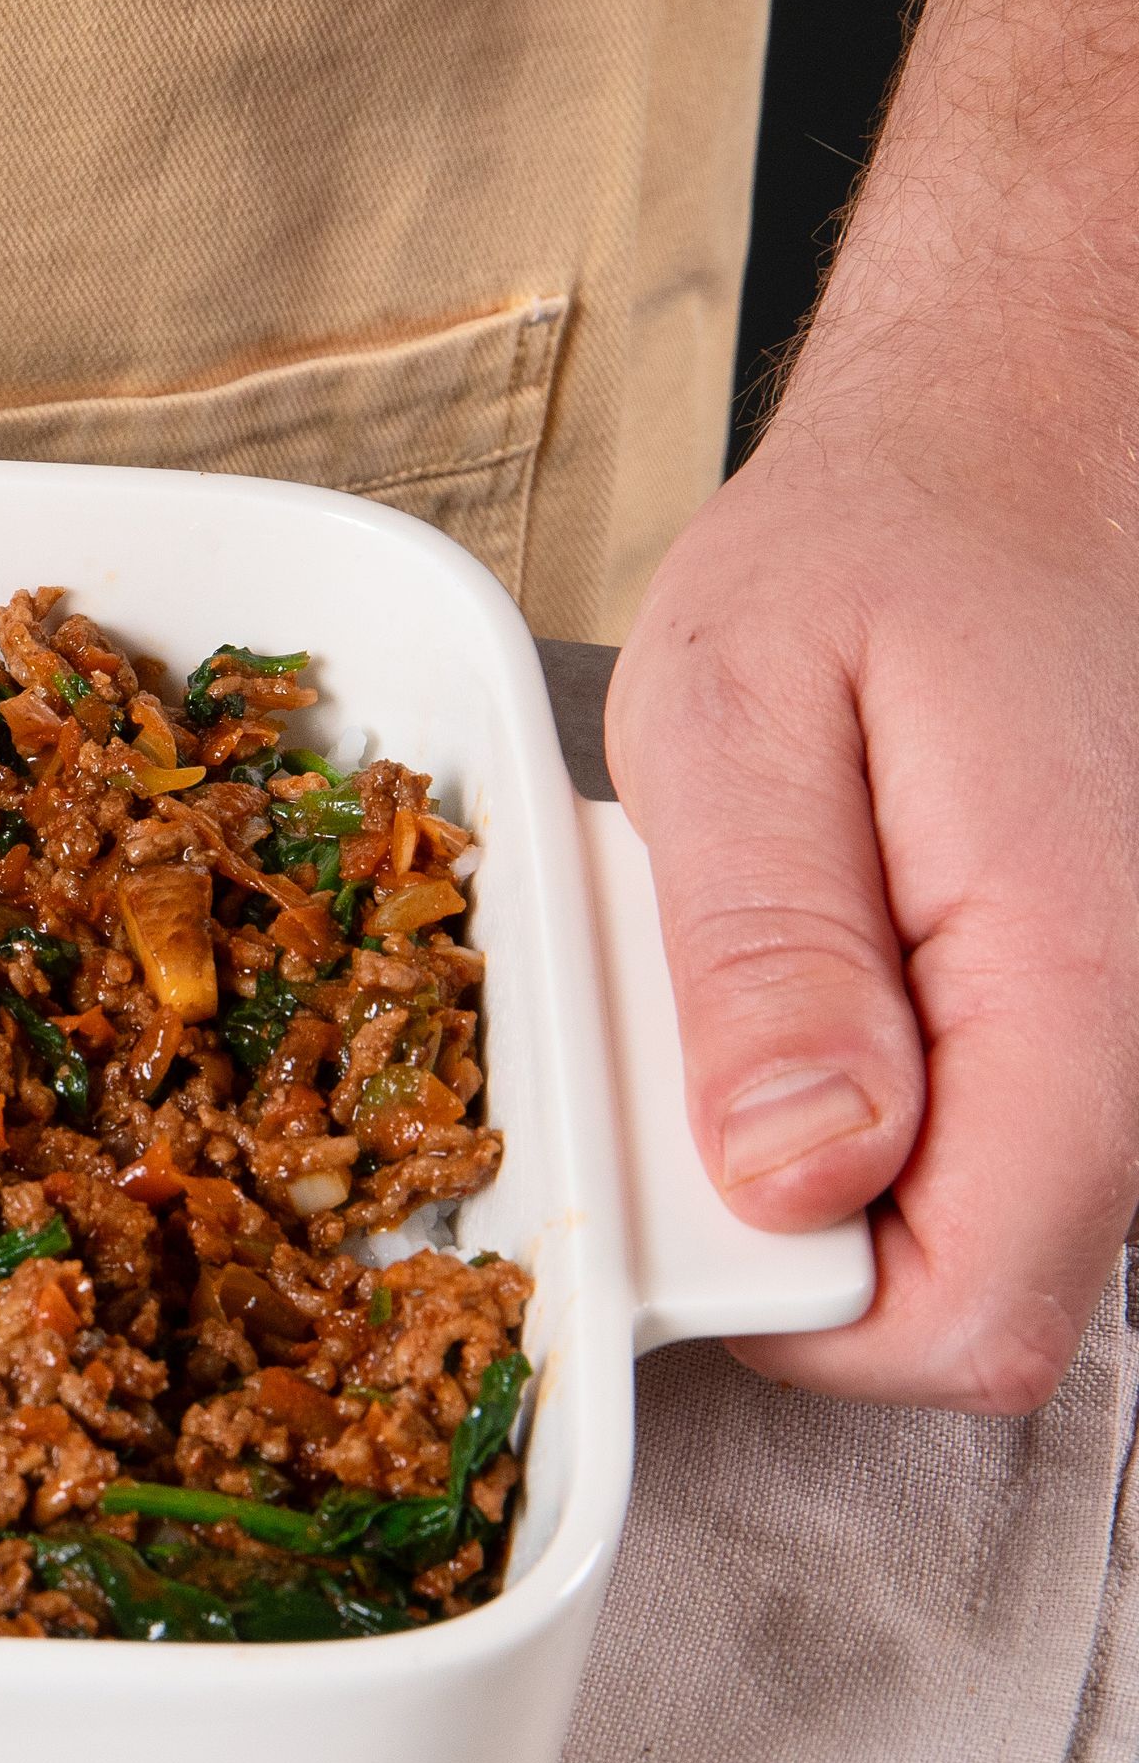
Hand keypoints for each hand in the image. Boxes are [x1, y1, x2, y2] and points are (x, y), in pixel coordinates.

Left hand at [606, 333, 1138, 1412]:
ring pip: (971, 1220)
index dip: (794, 1313)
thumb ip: (765, 950)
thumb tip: (792, 1168)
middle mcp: (1138, 1037)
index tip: (671, 1201)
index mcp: (1076, 981)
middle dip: (789, 1229)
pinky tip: (800, 975)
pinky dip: (861, 1093)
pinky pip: (976, 1137)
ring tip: (740, 983)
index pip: (971, 1312)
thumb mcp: (743, 709)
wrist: (1012, 449)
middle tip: (677, 1056)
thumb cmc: (882, 547)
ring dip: (819, 1154)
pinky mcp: (1088, 1020)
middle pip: (973, 1292)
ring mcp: (1123, 1036)